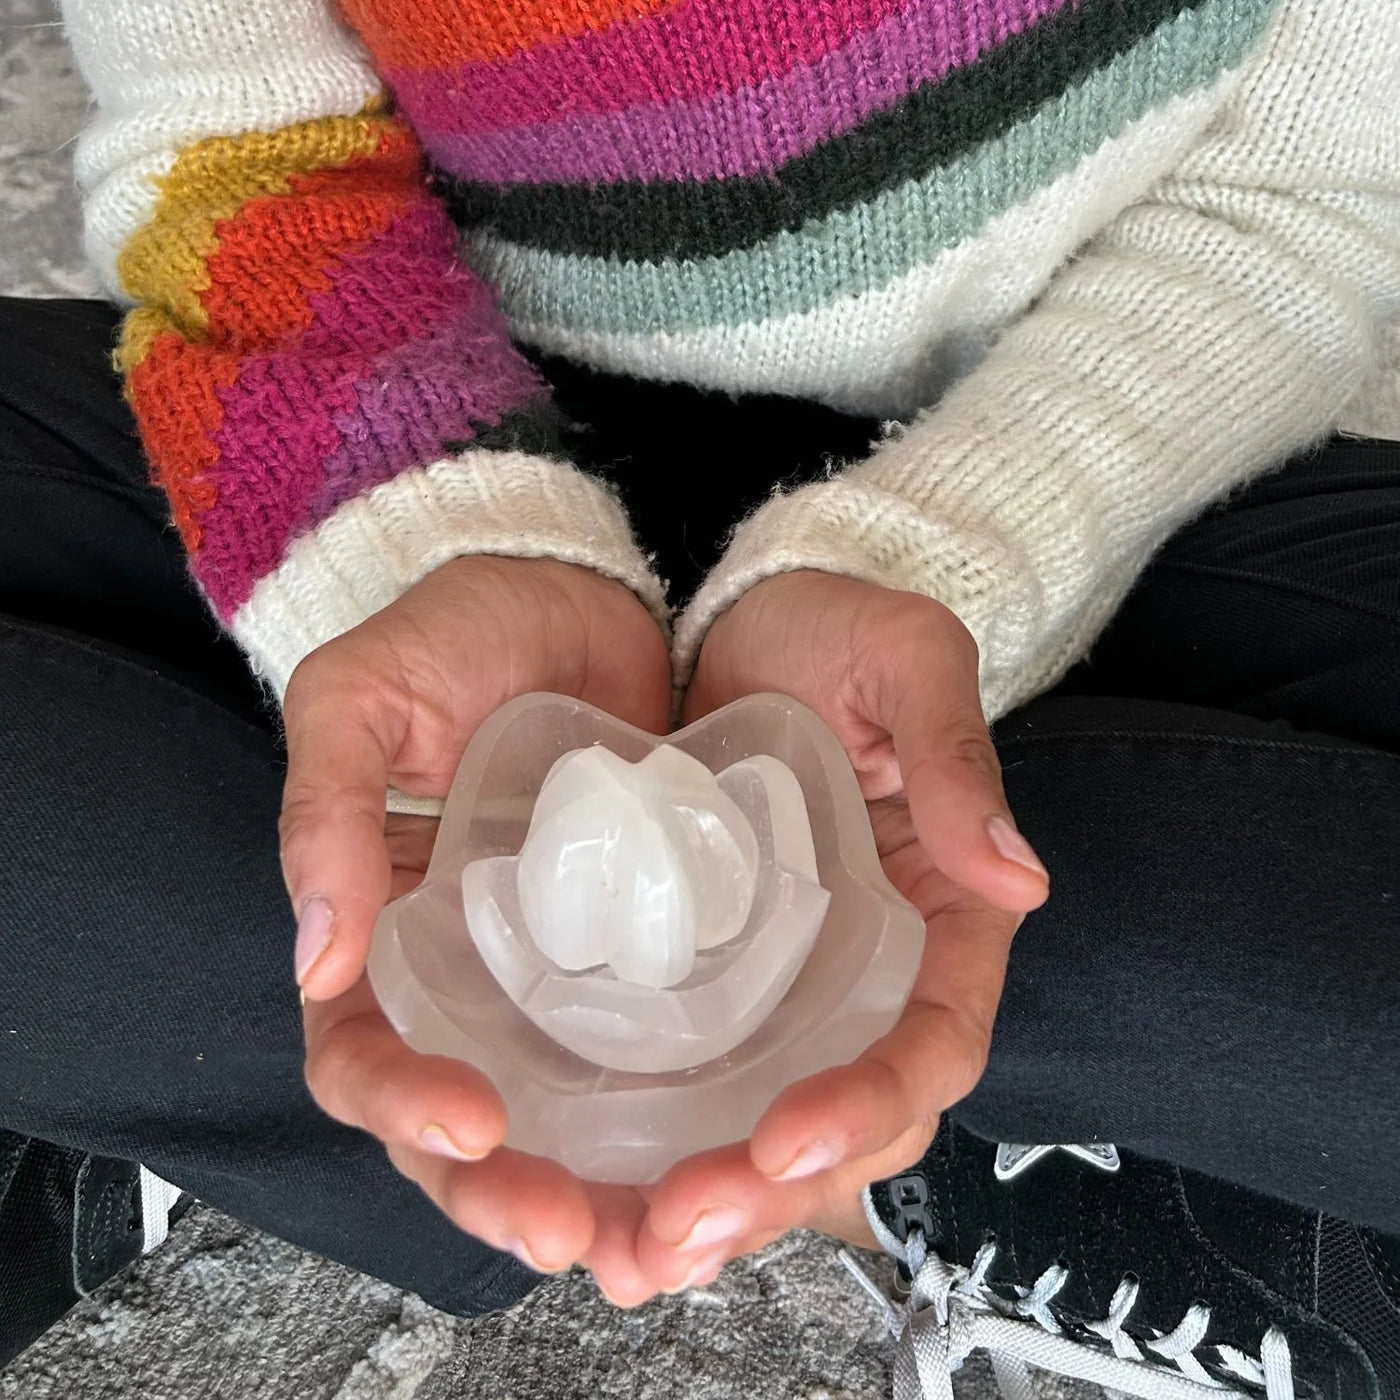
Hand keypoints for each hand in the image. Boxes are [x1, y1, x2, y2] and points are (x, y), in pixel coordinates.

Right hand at [279, 555, 670, 1275]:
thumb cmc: (449, 632)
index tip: (473, 1122)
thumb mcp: (359, 697)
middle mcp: (461, 969)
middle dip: (505, 1193)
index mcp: (376, 926)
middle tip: (575, 1237)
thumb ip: (326, 813)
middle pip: (462, 1121)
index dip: (401, 1107)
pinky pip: (649, 1044)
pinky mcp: (638, 942)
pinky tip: (723, 1148)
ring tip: (655, 1239)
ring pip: (559, 1111)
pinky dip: (672, 1112)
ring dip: (596, 1188)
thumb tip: (314, 959)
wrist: (567, 588)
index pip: (361, 1050)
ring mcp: (553, 964)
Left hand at [627, 571, 1048, 1293]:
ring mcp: (789, 975)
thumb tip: (1023, 882)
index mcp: (941, 911)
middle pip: (846, 1114)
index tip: (788, 1139)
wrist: (755, 616)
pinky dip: (654, 1137)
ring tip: (620, 1252)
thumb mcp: (906, 664)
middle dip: (772, 1189)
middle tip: (677, 1230)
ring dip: (708, 1196)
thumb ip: (957, 763)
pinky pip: (694, 1071)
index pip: (934, 1039)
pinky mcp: (712, 965)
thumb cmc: (844, 626)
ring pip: (766, 1118)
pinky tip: (586, 1179)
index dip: (874, 1102)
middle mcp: (870, 967)